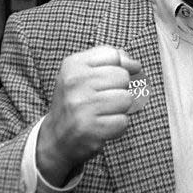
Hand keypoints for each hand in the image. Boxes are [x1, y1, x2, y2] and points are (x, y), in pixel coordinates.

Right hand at [37, 45, 140, 185]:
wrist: (56, 136)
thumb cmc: (78, 100)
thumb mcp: (86, 73)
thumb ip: (111, 61)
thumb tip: (135, 65)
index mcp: (73, 64)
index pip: (114, 56)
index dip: (119, 67)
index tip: (109, 79)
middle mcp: (74, 82)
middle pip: (123, 77)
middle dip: (120, 88)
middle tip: (104, 98)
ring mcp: (81, 106)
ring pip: (126, 99)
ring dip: (120, 108)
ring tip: (103, 112)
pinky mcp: (89, 128)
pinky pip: (123, 121)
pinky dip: (117, 125)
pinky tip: (102, 124)